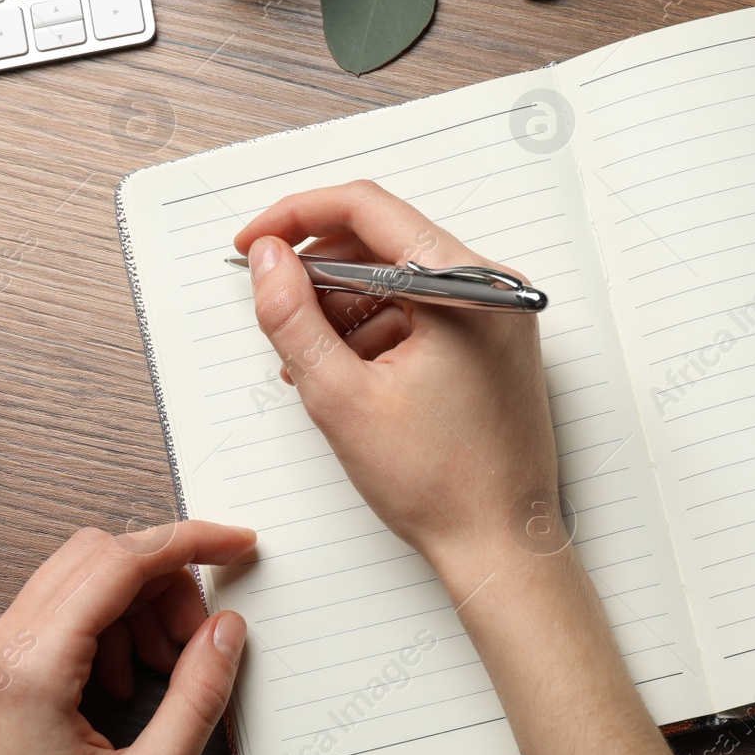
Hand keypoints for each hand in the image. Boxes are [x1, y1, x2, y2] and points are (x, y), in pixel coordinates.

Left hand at [0, 520, 256, 754]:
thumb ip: (195, 701)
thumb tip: (225, 634)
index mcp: (30, 669)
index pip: (118, 561)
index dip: (187, 542)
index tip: (235, 544)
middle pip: (97, 556)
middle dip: (164, 580)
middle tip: (202, 633)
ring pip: (79, 580)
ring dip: (138, 605)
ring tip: (167, 665)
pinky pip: (60, 615)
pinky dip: (109, 627)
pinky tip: (129, 680)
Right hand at [233, 180, 558, 576]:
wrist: (500, 546)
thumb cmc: (443, 486)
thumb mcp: (340, 397)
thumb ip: (292, 318)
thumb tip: (267, 260)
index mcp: (464, 286)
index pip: (367, 208)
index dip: (296, 217)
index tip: (254, 244)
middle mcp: (489, 287)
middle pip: (382, 239)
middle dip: (316, 271)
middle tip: (274, 308)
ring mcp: (495, 314)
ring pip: (396, 277)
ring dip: (341, 306)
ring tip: (307, 362)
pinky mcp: (491, 341)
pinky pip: (419, 310)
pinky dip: (373, 329)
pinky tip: (344, 374)